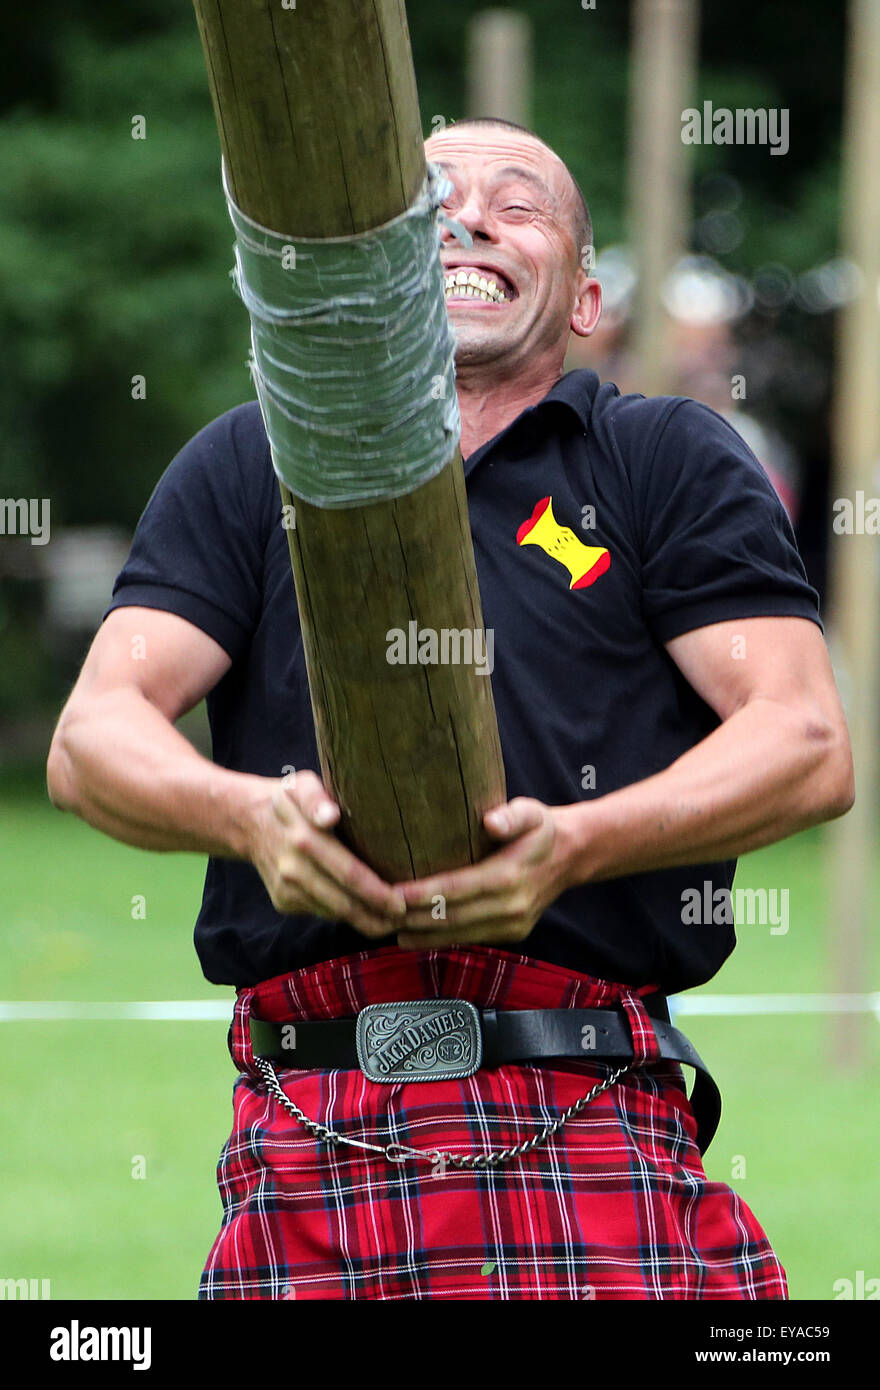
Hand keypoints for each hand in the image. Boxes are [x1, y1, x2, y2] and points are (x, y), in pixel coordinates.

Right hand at [246, 770, 406, 937]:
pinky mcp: (284, 902)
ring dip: (365, 922)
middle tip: (407, 920)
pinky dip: (345, 915)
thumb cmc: (288, 798)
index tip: (403, 903)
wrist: (247, 820)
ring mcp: (287, 890)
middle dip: (378, 918)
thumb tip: (330, 816)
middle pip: (344, 904)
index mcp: (305, 840)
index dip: (378, 894)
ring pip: (334, 914)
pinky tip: (367, 912)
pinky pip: (321, 912)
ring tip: (394, 921)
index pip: (349, 874)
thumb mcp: (302, 784)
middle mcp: (294, 870)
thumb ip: (316, 797)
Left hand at [393, 797, 577, 948]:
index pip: (456, 889)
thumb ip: (512, 815)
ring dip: (421, 933)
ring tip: (387, 927)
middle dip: (412, 917)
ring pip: (457, 934)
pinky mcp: (510, 934)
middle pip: (451, 917)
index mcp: (510, 876)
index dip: (421, 893)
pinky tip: (412, 933)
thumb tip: (490, 822)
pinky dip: (438, 938)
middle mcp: (510, 907)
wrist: (571, 856)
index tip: (391, 892)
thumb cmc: (542, 829)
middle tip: (377, 912)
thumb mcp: (532, 811)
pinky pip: (468, 938)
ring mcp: (511, 925)